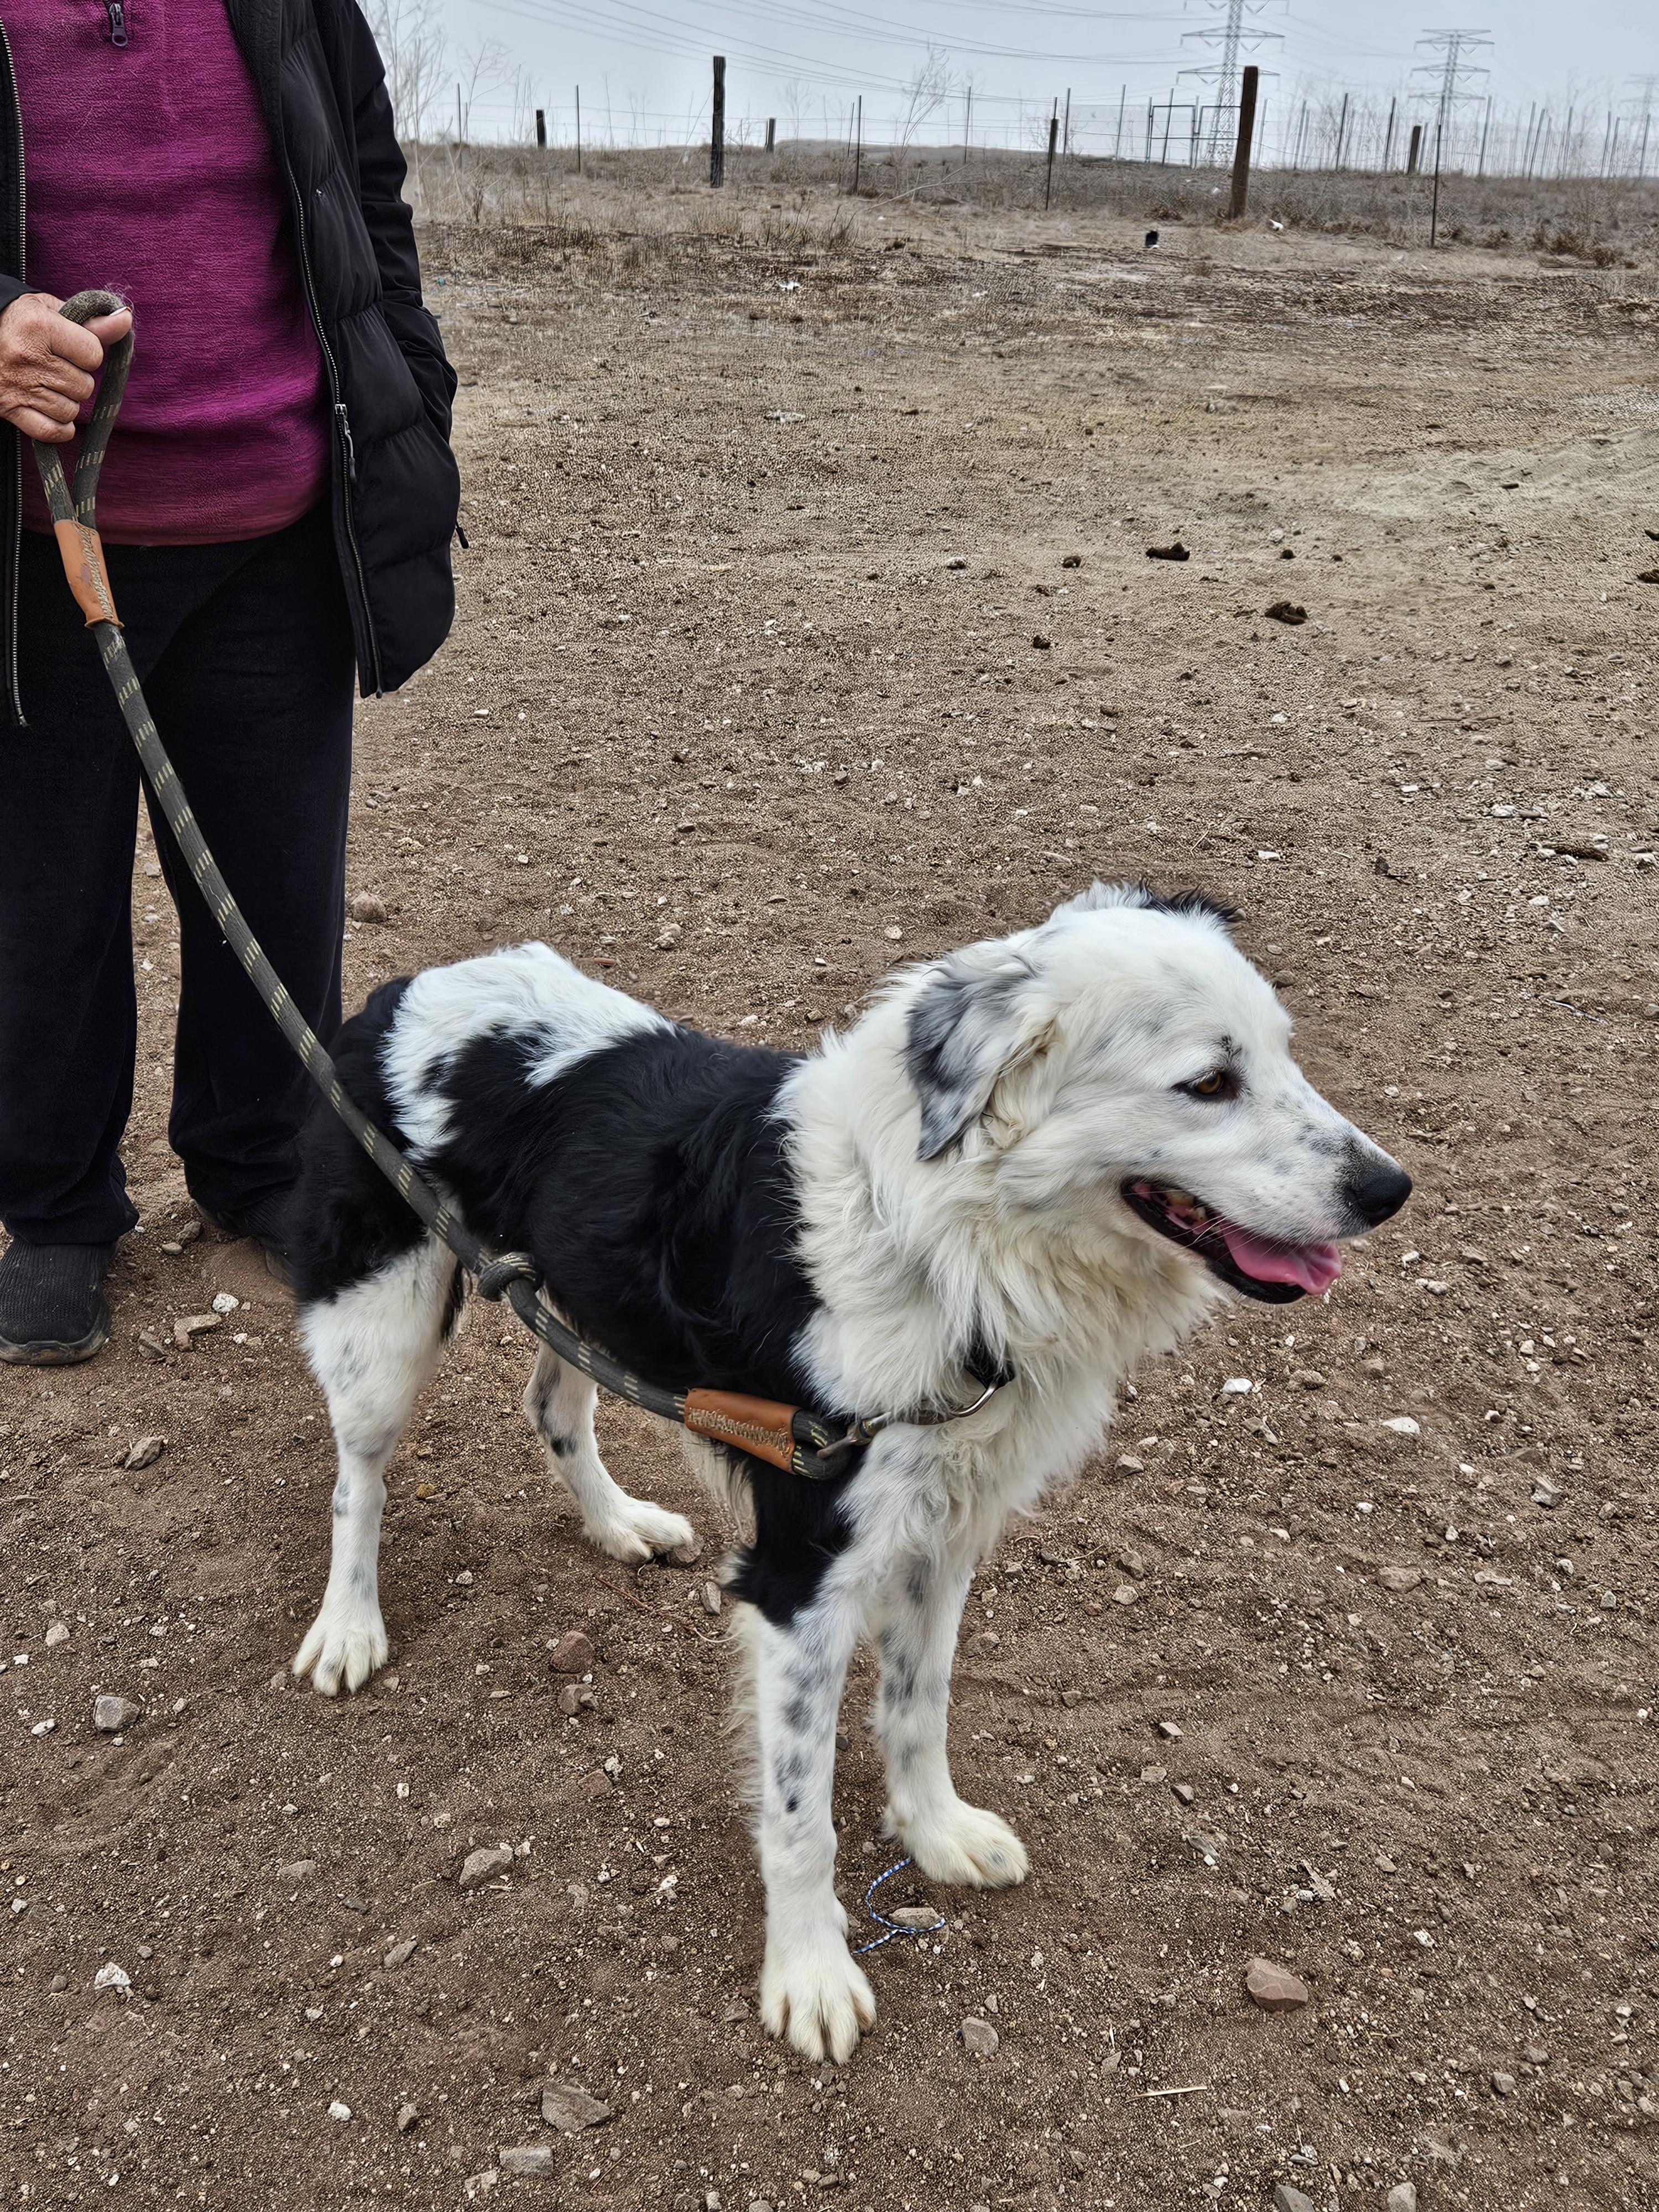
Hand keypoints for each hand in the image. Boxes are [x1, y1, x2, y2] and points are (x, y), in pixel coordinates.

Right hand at [0, 291, 130, 443]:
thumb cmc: (16, 320)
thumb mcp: (49, 310)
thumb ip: (90, 321)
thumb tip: (125, 320)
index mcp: (39, 327)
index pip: (93, 354)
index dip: (87, 353)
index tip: (71, 347)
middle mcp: (28, 357)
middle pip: (84, 387)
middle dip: (76, 379)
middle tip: (56, 367)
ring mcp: (17, 386)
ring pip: (71, 411)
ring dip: (67, 402)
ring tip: (48, 384)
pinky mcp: (8, 408)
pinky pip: (51, 431)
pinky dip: (58, 427)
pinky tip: (52, 411)